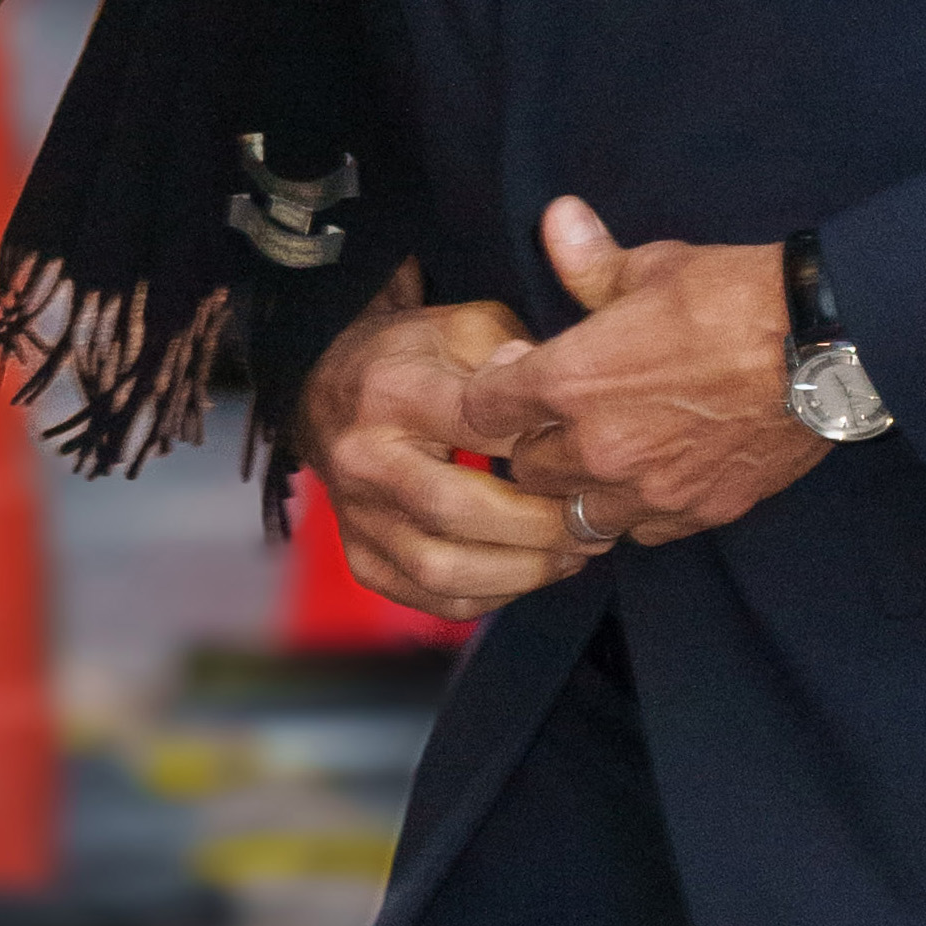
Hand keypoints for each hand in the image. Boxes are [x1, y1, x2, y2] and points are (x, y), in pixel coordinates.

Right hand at [293, 262, 601, 622]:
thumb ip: (516, 360)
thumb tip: (558, 404)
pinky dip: (488, 596)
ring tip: (572, 556)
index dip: (540, 452)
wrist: (332, 389)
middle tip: (594, 526)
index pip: (474, 428)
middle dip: (539, 528)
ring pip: (440, 569)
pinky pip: (428, 597)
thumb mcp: (467, 327)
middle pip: (455, 511)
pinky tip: (528, 572)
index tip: (591, 464)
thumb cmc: (417, 355)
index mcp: (393, 391)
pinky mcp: (360, 556)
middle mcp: (364, 457)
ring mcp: (356, 514)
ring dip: (520, 573)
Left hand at [455, 198, 827, 545]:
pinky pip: (640, 533)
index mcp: (572, 380)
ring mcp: (649, 489)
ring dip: (579, 488)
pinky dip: (635, 512)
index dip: (494, 389)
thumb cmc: (736, 297)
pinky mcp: (698, 512)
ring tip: (602, 458)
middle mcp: (598, 446)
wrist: (826, 346)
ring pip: (576, 514)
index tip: (518, 373)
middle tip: (560, 415)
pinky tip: (652, 480)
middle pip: (524, 468)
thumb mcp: (656, 265)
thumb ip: (592, 260)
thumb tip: (556, 218)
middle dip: (533, 441)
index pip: (483, 409)